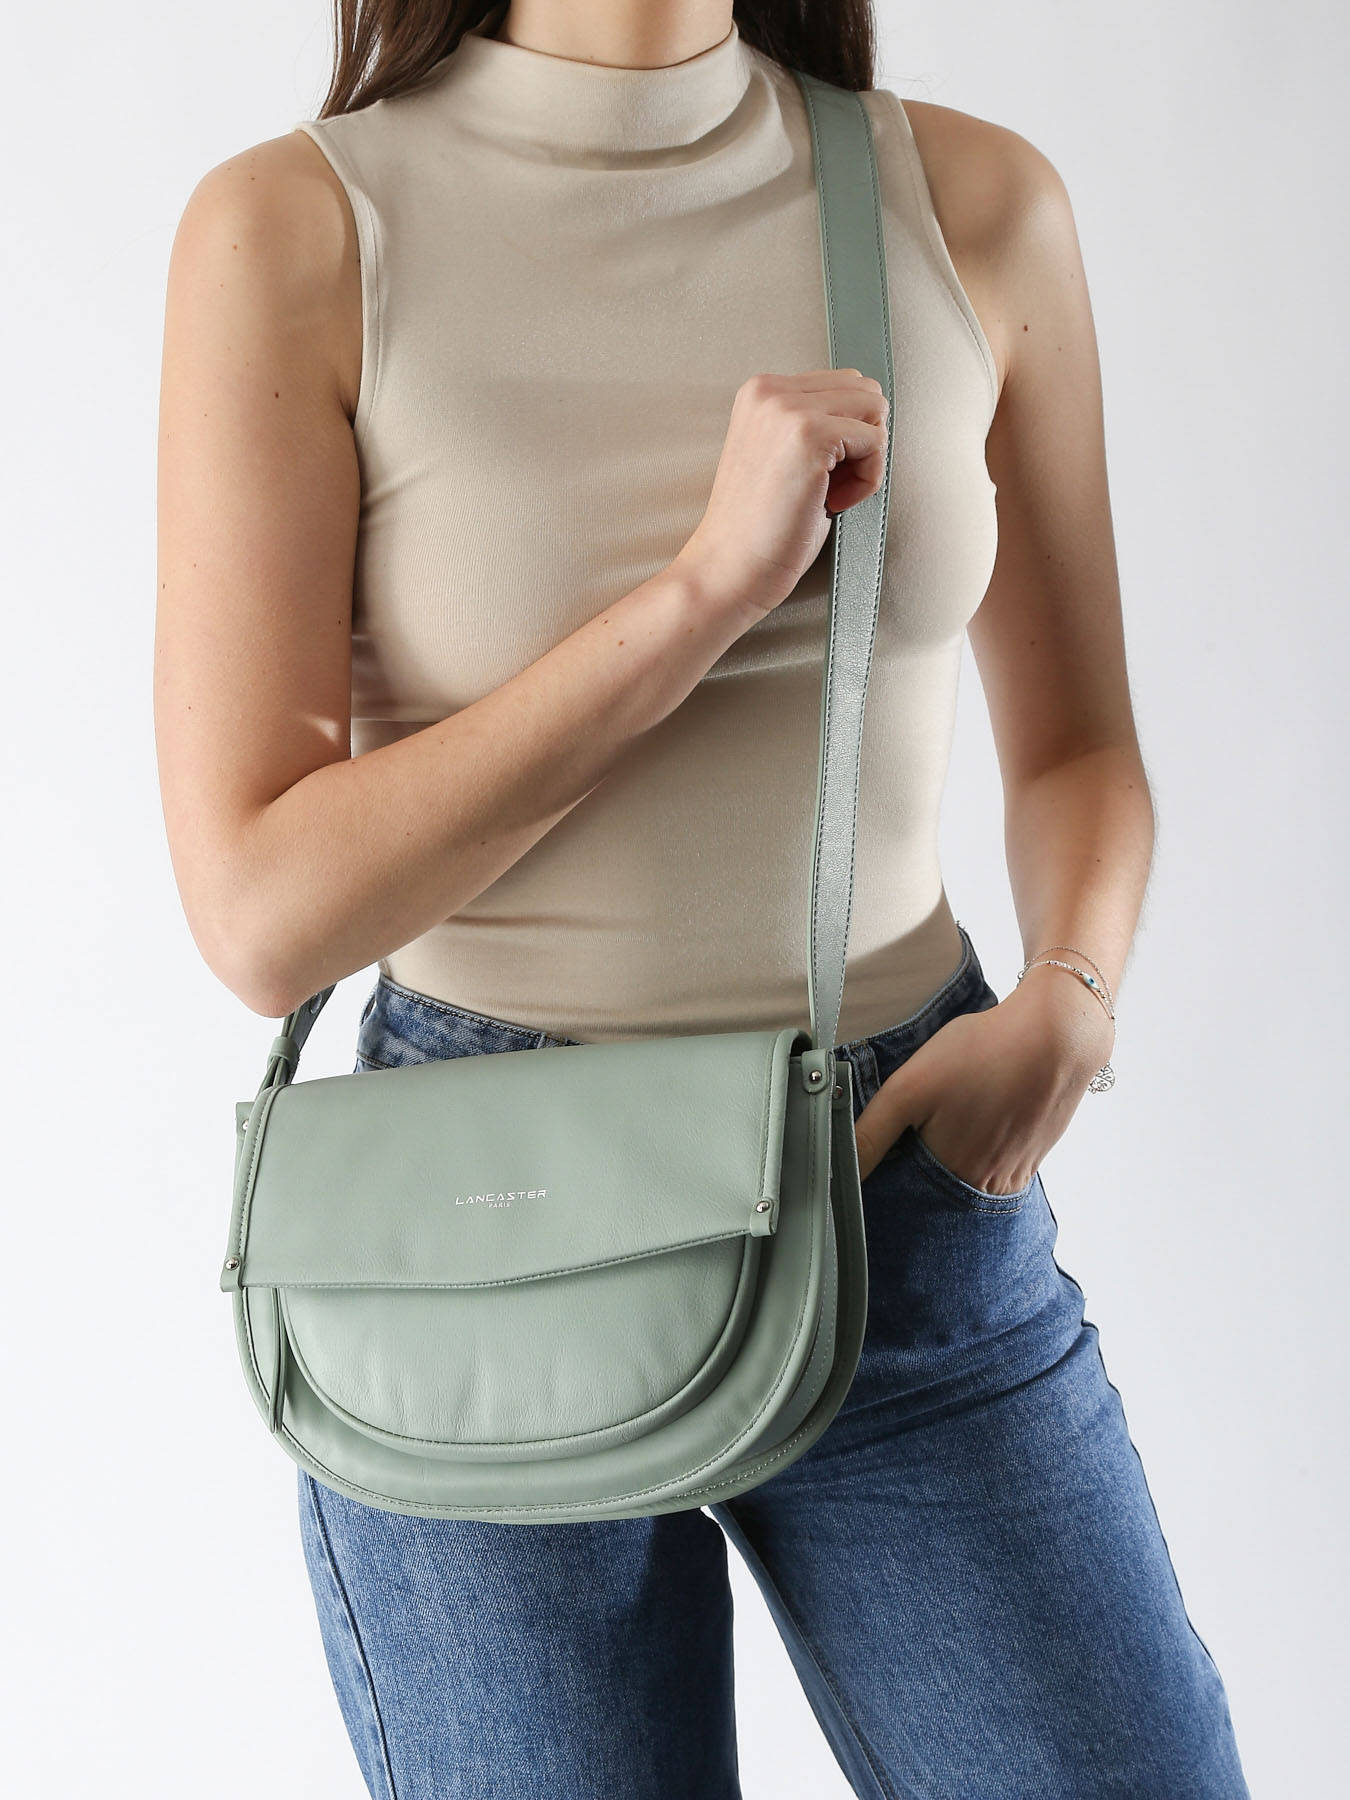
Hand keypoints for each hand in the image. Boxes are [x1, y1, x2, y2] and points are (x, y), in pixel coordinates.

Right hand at [672, 368, 888, 618]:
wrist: (729, 568)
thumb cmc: (759, 528)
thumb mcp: (782, 455)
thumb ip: (814, 425)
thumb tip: (870, 417)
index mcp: (761, 391)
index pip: (844, 384)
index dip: (846, 435)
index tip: (817, 476)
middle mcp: (771, 390)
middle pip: (864, 391)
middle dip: (861, 441)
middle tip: (828, 487)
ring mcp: (789, 409)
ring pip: (874, 410)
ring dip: (866, 458)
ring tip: (829, 494)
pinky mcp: (810, 434)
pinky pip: (876, 442)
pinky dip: (867, 480)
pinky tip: (832, 504)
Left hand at [852, 965, 1115, 1185]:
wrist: (1057, 1036)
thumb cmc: (982, 1053)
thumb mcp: (911, 1087)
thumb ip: (871, 1132)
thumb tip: (840, 1171)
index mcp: (952, 1178)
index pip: (906, 1199)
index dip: (888, 1181)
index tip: (881, 1158)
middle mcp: (986, 1189)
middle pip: (937, 1195)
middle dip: (917, 1174)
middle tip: (917, 1129)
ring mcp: (1014, 1177)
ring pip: (966, 1182)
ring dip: (949, 1163)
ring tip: (949, 1120)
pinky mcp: (1032, 1159)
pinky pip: (994, 1169)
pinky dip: (978, 1152)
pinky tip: (976, 1120)